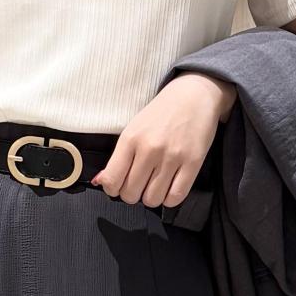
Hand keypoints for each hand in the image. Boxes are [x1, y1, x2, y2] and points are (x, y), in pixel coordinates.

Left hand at [88, 73, 234, 212]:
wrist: (194, 95)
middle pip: (131, 194)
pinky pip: (175, 197)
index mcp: (130, 139)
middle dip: (132, 194)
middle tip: (139, 184)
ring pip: (152, 199)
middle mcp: (149, 149)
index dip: (112, 189)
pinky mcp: (193, 163)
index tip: (118, 186)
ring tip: (155, 185)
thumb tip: (101, 182)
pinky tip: (169, 187)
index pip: (111, 180)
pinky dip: (170, 199)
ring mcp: (172, 157)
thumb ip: (119, 157)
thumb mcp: (134, 128)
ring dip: (151, 197)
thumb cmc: (162, 113)